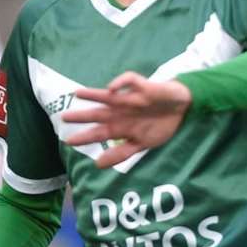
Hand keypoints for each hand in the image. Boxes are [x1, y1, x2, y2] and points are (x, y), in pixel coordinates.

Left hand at [61, 72, 192, 166]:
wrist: (182, 107)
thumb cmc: (159, 124)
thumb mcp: (141, 145)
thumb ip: (121, 154)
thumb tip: (98, 165)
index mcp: (120, 127)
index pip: (99, 132)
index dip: (85, 137)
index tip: (68, 141)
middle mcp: (121, 112)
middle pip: (98, 115)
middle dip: (82, 117)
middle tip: (64, 118)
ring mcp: (130, 99)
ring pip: (108, 96)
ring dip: (94, 95)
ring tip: (78, 94)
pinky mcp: (142, 87)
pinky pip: (129, 81)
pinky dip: (120, 82)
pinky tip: (112, 87)